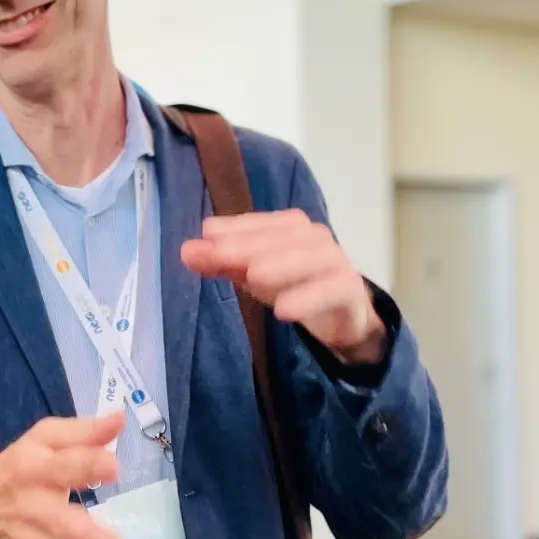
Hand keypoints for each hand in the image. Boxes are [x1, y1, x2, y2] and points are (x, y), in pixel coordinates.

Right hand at [0, 412, 127, 538]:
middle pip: (60, 522)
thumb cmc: (20, 466)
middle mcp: (33, 507)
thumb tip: (120, 418)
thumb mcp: (43, 439)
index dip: (86, 466)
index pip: (62, 466)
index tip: (112, 467)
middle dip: (86, 536)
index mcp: (35, 468)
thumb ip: (82, 432)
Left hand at [182, 210, 385, 364]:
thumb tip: (187, 251)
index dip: (236, 227)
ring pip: (313, 257)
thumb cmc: (294, 285)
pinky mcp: (350, 290)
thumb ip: (221, 263)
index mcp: (290, 229)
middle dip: (250, 245)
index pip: (262, 223)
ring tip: (253, 276)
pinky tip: (284, 310)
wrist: (344, 314)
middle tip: (220, 255)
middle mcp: (315, 239)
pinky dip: (310, 297)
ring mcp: (336, 262)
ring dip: (282, 264)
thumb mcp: (253, 275)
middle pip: (285, 237)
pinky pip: (334, 289)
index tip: (207, 234)